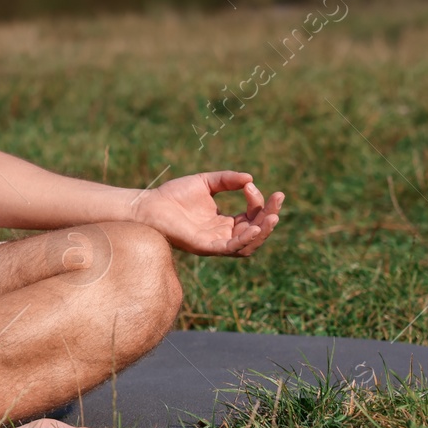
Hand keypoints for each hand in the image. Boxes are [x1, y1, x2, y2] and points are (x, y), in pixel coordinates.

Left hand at [128, 171, 282, 256]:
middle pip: (255, 232)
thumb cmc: (174, 195)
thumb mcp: (206, 182)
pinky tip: (253, 227)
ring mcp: (214, 243)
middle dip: (269, 216)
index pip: (252, 217)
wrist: (149, 204)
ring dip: (262, 231)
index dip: (257, 202)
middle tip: (279, 200)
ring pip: (247, 244)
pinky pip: (229, 249)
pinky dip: (243, 240)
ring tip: (272, 216)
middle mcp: (222, 236)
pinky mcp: (204, 247)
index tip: (250, 185)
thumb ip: (227, 180)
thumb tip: (250, 179)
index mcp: (224, 223)